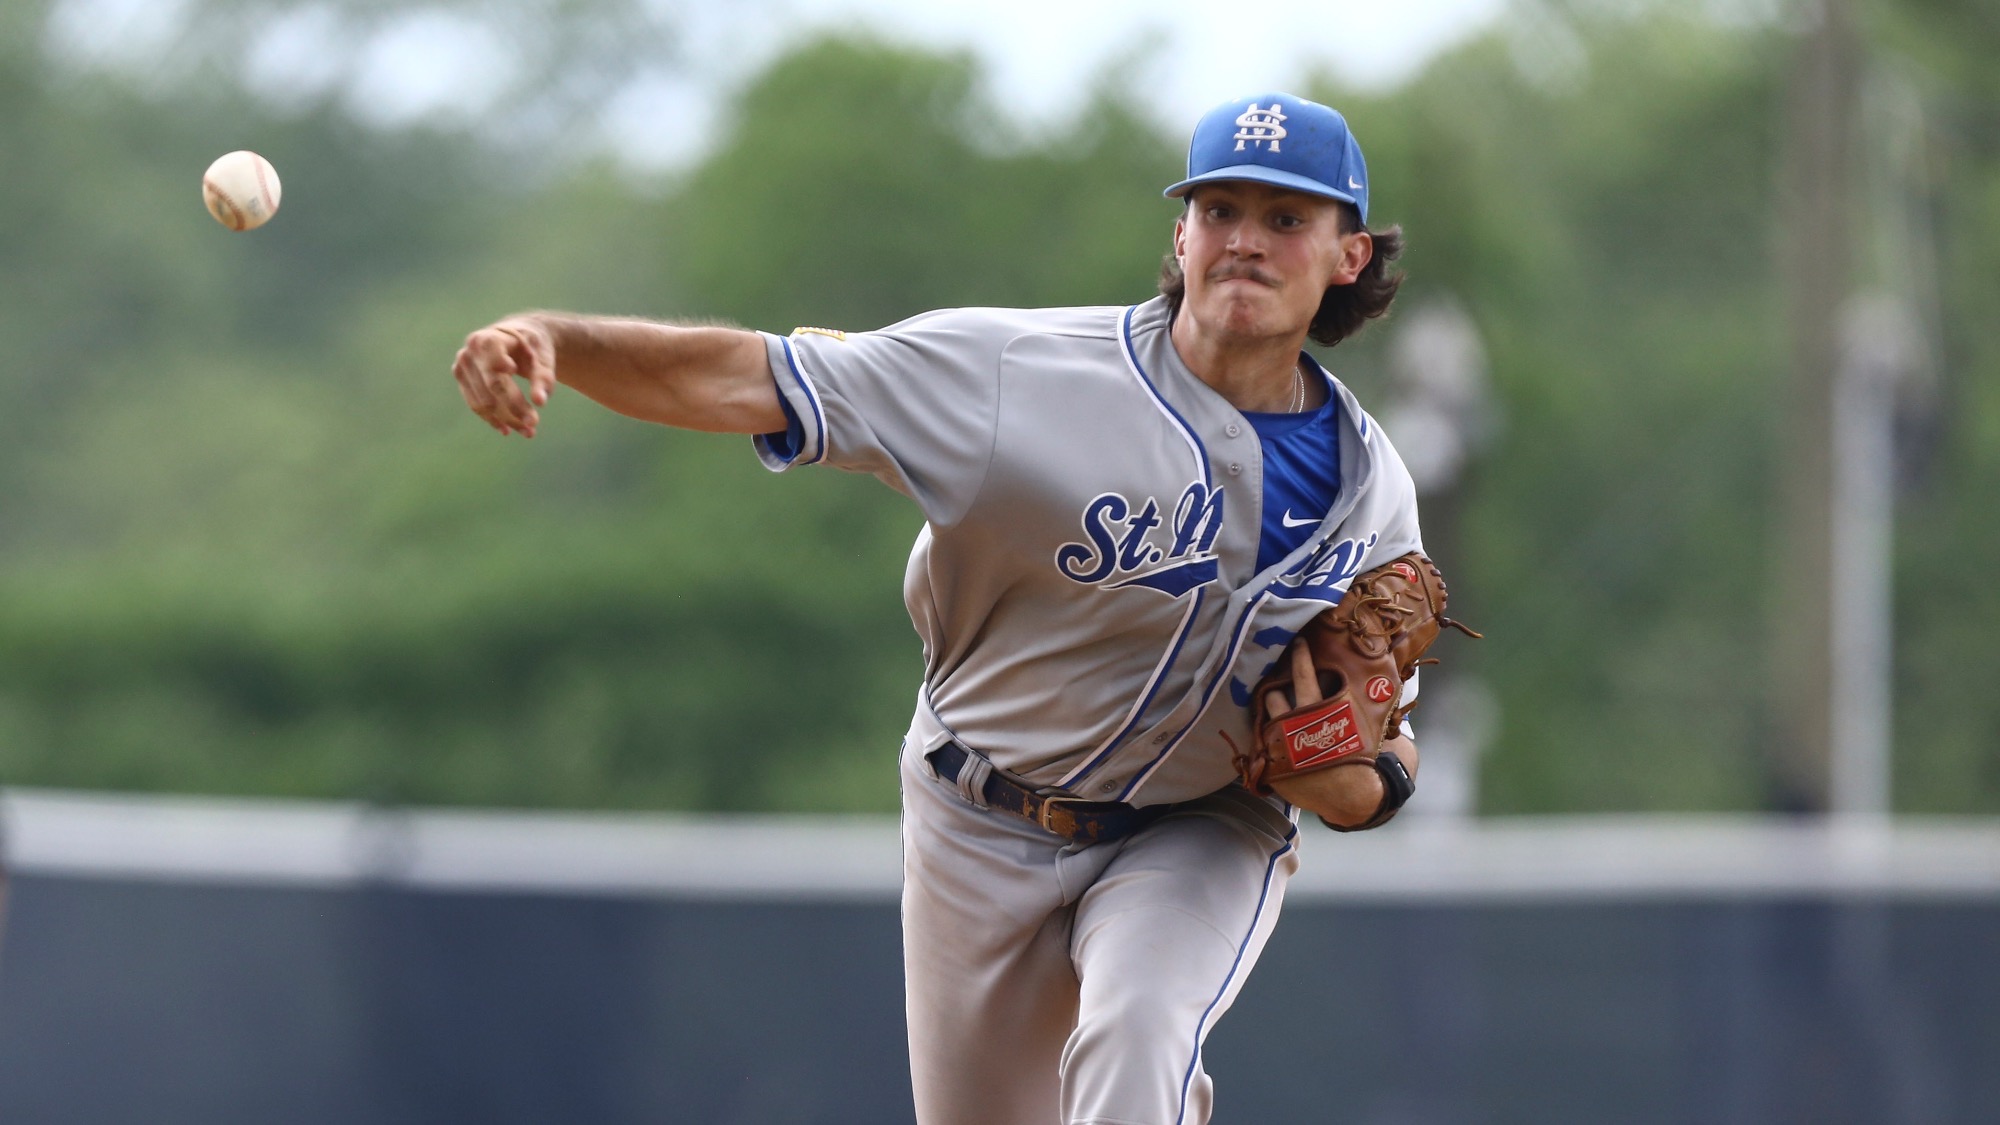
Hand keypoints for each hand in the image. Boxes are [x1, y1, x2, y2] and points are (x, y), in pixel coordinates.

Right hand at [453, 316, 557, 436]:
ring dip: (507, 419)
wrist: (516, 339)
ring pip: (483, 401)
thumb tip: (540, 402)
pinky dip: (493, 419)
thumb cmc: (532, 348)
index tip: (518, 387)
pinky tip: (509, 430)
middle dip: (515, 408)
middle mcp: (470, 352)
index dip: (503, 380)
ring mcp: (462, 366)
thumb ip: (543, 379)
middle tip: (535, 424)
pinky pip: (476, 405)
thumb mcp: (542, 359)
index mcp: (489, 340)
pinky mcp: (462, 379)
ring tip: (529, 432)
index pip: (496, 367)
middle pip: (493, 387)